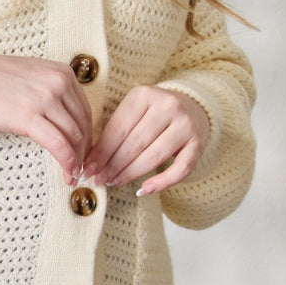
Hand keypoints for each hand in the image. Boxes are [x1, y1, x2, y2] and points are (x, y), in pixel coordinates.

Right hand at [0, 52, 92, 184]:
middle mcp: (58, 83)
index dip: (87, 135)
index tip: (83, 151)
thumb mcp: (33, 76)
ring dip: (76, 160)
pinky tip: (67, 173)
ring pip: (74, 136)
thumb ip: (52, 91)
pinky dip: (66, 161)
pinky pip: (58, 144)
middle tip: (81, 167)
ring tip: (73, 175)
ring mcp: (45, 99)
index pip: (85, 110)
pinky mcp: (29, 117)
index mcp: (62, 72)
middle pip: (82, 124)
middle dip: (84, 150)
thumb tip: (65, 121)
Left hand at [83, 88, 209, 195]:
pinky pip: (180, 170)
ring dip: (130, 174)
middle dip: (112, 165)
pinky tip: (144, 190)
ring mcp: (185, 125)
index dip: (100, 152)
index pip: (118, 129)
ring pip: (153, 157)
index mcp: (144, 94)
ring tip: (113, 182)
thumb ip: (115, 131)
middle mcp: (167, 106)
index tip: (87, 169)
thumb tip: (91, 162)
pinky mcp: (198, 143)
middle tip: (98, 179)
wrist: (193, 106)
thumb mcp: (134, 112)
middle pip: (134, 144)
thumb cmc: (154, 113)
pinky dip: (161, 183)